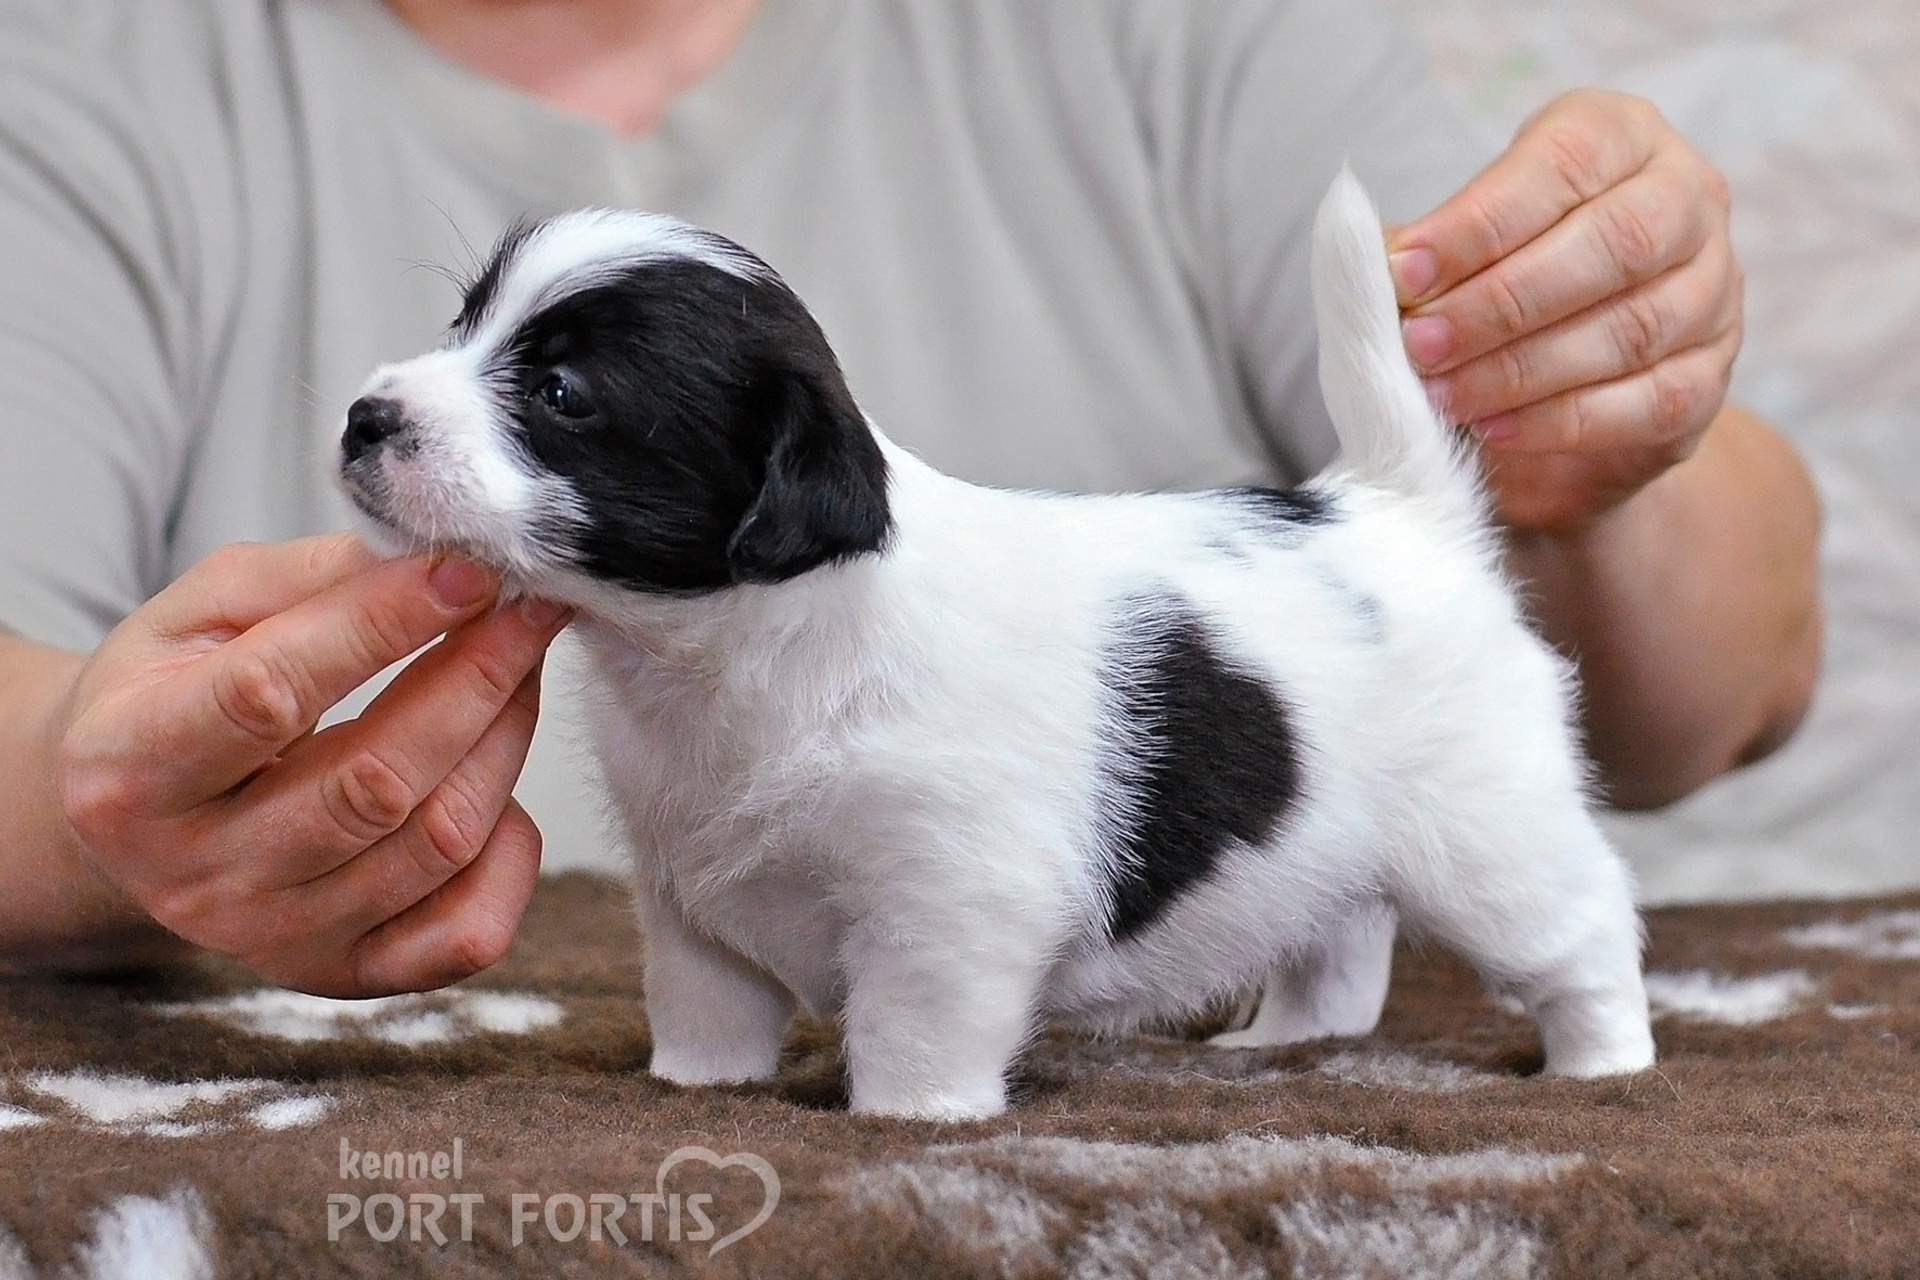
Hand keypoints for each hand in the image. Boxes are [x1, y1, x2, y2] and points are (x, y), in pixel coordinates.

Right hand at [46, 534, 570, 995]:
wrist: (143, 815)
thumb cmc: (178, 690)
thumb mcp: (202, 609)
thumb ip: (309, 577)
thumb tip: (435, 557)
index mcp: (128, 771)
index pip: (269, 693)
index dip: (382, 622)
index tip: (470, 568)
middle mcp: (196, 876)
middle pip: (375, 781)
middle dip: (475, 678)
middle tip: (529, 605)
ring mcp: (275, 938)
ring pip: (436, 841)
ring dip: (504, 739)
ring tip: (520, 666)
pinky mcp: (346, 973)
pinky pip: (467, 931)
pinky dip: (513, 853)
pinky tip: (500, 783)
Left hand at [1387, 89, 1742, 531]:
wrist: (1558, 391)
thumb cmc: (1495, 288)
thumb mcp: (1456, 253)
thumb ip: (1421, 256)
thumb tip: (1371, 271)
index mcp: (1621, 137)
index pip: (1563, 163)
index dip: (1480, 222)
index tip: (1404, 274)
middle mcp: (1687, 200)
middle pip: (1615, 243)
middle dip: (1502, 302)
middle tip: (1420, 346)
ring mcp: (1713, 291)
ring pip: (1633, 327)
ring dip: (1523, 369)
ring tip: (1443, 395)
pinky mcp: (1710, 378)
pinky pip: (1648, 401)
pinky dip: (1561, 420)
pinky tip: (1494, 428)